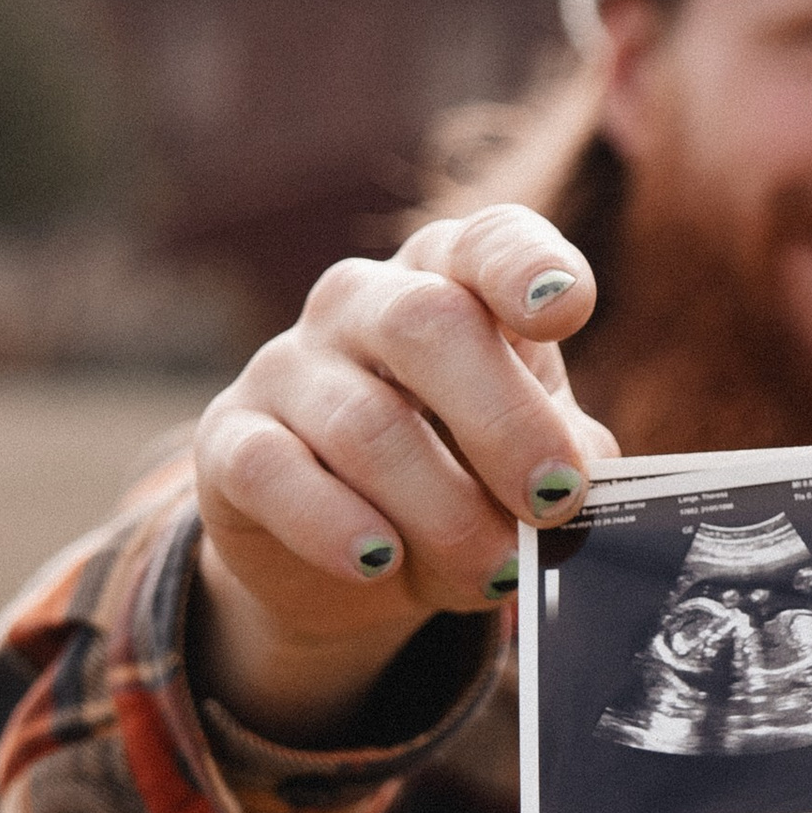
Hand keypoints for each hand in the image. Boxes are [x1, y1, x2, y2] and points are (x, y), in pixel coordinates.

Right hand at [191, 204, 616, 737]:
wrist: (356, 559)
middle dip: (504, 422)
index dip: (527, 266)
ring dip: (442, 510)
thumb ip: (567, 459)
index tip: (565, 309)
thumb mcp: (534, 460)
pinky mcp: (229, 440)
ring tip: (492, 569)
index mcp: (454, 279)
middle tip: (554, 500)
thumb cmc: (467, 475)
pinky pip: (273, 472)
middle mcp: (364, 301)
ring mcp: (287, 364)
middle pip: (427, 324)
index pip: (489, 242)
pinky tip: (379, 562)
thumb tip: (582, 488)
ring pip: (364, 423)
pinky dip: (334, 525)